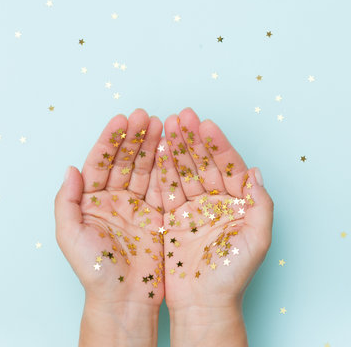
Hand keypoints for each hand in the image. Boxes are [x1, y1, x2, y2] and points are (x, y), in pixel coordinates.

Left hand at [55, 109, 163, 346]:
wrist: (125, 297)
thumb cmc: (96, 270)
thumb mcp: (70, 236)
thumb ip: (66, 201)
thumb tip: (70, 169)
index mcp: (91, 201)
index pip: (100, 163)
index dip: (110, 141)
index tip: (122, 120)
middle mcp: (114, 199)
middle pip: (124, 161)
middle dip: (134, 137)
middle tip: (146, 116)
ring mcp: (136, 206)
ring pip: (144, 169)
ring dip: (151, 147)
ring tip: (161, 126)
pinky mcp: (156, 214)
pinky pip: (160, 186)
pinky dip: (165, 168)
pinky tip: (169, 150)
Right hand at [155, 108, 273, 345]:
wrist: (203, 303)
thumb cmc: (232, 275)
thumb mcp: (256, 239)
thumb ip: (261, 204)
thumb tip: (256, 170)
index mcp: (237, 203)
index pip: (228, 166)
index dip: (218, 145)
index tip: (206, 124)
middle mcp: (215, 201)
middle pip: (203, 163)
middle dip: (193, 140)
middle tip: (182, 116)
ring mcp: (193, 208)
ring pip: (184, 172)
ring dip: (176, 149)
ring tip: (167, 126)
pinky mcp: (173, 217)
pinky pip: (168, 189)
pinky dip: (163, 171)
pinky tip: (159, 151)